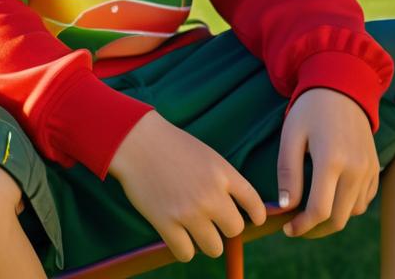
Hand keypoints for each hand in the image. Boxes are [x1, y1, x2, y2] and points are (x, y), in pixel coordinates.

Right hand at [108, 110, 267, 261]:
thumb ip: (221, 179)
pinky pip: (186, 254)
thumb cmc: (170, 145)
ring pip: (213, 248)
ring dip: (205, 241)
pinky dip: (183, 248)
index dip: (257, 214)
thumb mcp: (205, 154)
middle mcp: (210, 194)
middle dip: (224, 227)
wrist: (137, 141)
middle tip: (211, 219)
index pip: (253, 202)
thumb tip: (232, 209)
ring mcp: (189, 211)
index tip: (254, 219)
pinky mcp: (166, 224)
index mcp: (222, 172)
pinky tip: (177, 235)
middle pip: (234, 229)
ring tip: (193, 228)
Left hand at [277, 87, 378, 238]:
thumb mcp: (291, 135)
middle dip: (315, 229)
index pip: (320, 211)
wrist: (341, 86)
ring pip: (352, 213)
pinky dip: (348, 206)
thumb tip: (286, 208)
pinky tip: (332, 195)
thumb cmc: (310, 109)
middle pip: (338, 219)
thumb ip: (288, 173)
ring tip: (311, 208)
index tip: (286, 228)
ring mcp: (369, 169)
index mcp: (331, 160)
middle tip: (297, 225)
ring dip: (332, 218)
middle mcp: (355, 169)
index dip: (302, 226)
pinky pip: (364, 200)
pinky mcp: (375, 168)